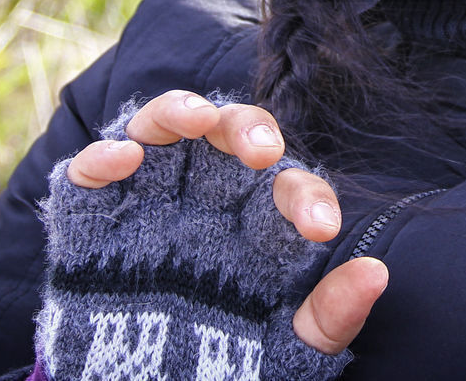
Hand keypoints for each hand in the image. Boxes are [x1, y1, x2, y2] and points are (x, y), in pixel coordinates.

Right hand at [66, 89, 387, 355]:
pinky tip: (124, 159)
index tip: (320, 230)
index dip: (306, 200)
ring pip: (162, 129)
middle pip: (230, 137)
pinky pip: (87, 176)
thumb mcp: (286, 353)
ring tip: (196, 118)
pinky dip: (101, 157)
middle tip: (262, 152)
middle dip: (247, 130)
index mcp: (256, 227)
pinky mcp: (87, 223)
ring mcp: (146, 203)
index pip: (288, 190)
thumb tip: (377, 274)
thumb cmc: (224, 369)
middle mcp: (205, 201)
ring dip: (177, 111)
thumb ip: (328, 317)